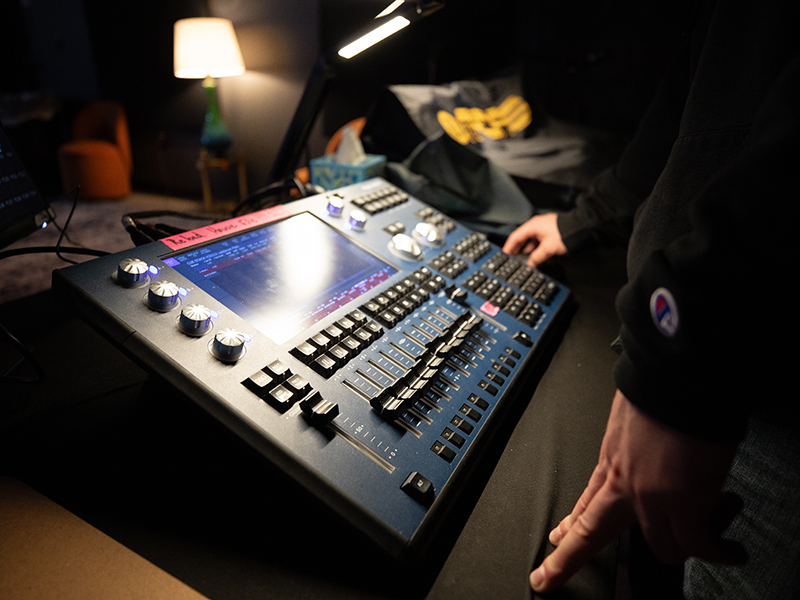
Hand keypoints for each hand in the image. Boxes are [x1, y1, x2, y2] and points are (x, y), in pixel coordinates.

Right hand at [502, 213, 566, 266]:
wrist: (581, 228)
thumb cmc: (565, 233)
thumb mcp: (548, 249)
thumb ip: (536, 258)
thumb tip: (531, 265)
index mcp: (532, 226)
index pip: (515, 237)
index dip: (508, 247)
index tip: (505, 254)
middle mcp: (537, 226)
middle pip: (523, 239)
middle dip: (518, 250)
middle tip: (514, 259)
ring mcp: (544, 228)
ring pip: (532, 241)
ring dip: (529, 251)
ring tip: (527, 261)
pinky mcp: (551, 232)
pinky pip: (540, 241)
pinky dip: (537, 249)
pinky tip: (538, 257)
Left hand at [530, 390, 745, 592]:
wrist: (678, 380)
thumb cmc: (660, 390)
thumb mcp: (629, 421)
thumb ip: (634, 444)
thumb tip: (647, 444)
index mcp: (611, 461)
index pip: (586, 501)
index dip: (570, 524)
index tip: (555, 540)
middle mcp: (624, 483)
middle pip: (589, 533)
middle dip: (566, 560)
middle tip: (548, 577)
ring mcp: (650, 498)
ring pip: (659, 548)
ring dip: (682, 549)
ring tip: (708, 547)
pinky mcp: (683, 505)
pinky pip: (698, 545)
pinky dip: (717, 551)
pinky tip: (729, 552)